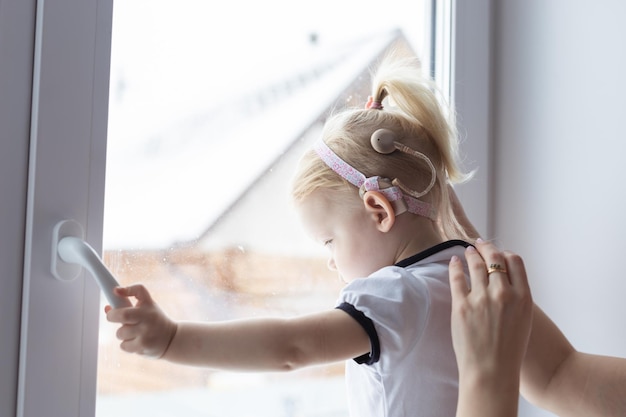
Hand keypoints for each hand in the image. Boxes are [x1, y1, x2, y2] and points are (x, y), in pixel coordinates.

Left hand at [105, 284, 177, 358]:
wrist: (171, 339)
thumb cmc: (155, 320)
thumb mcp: (148, 305)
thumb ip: (130, 300)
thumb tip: (109, 302)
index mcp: (148, 305)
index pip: (138, 291)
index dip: (125, 290)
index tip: (115, 291)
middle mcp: (148, 317)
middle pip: (122, 315)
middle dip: (112, 316)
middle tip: (113, 317)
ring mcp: (145, 332)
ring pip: (120, 332)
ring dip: (122, 333)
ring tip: (132, 333)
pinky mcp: (143, 346)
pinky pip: (123, 345)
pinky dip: (126, 344)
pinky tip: (136, 342)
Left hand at [449, 240, 532, 416]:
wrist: (492, 371)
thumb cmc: (509, 350)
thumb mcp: (524, 320)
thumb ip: (517, 298)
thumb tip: (505, 281)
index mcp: (524, 298)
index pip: (516, 262)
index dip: (506, 254)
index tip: (499, 252)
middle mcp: (504, 294)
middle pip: (495, 259)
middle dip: (487, 248)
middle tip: (480, 243)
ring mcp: (482, 299)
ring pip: (476, 265)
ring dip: (471, 254)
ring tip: (468, 250)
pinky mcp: (462, 306)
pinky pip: (458, 278)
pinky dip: (456, 267)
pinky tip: (454, 262)